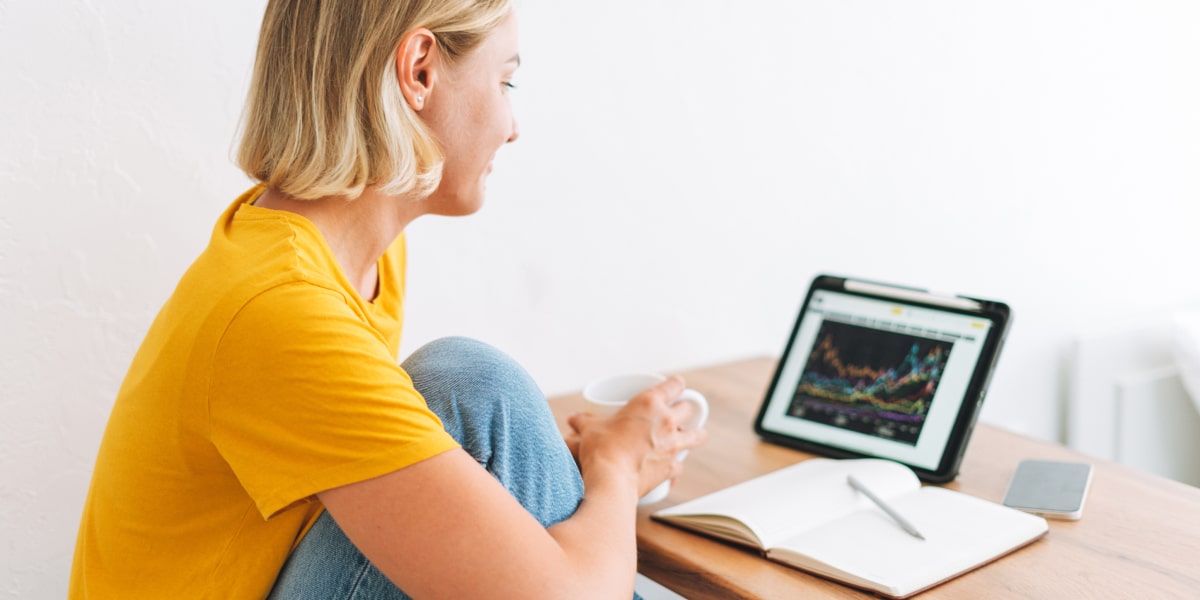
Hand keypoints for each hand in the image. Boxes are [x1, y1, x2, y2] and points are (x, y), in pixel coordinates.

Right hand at [566, 375, 707, 498]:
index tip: (674, 387)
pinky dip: (676, 466)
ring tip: (690, 436)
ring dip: (694, 434)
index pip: (675, 384)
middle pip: (689, 408)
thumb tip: (573, 419)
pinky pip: (681, 465)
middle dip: (685, 410)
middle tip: (676, 414)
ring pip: (698, 435)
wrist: (610, 479)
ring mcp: (673, 445)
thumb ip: (583, 421)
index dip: (676, 384)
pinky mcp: (671, 467)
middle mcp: (666, 421)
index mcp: (649, 403)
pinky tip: (670, 468)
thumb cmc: (600, 448)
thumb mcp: (589, 428)